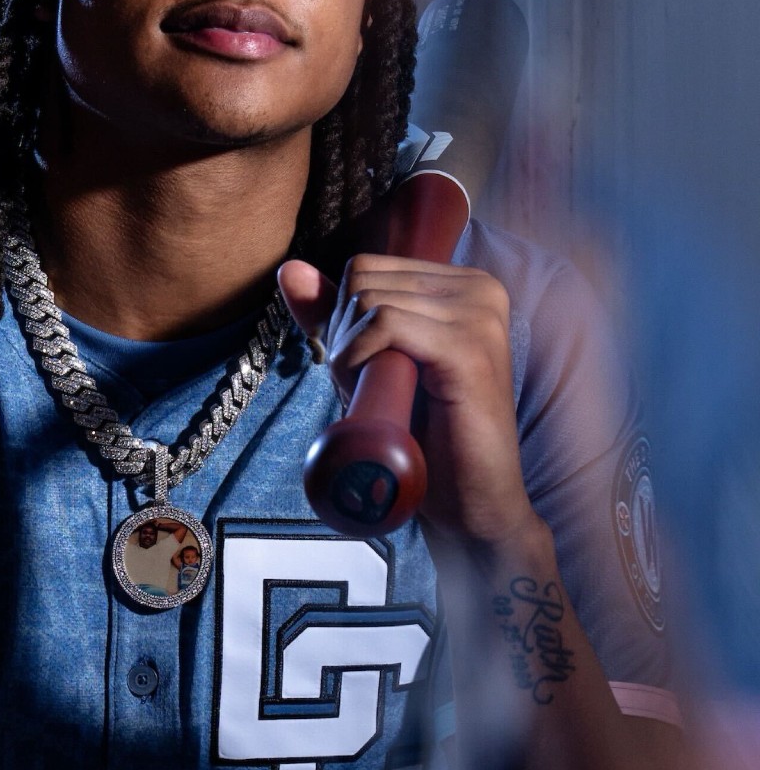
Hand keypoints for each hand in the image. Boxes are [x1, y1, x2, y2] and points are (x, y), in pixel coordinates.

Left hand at [279, 254, 538, 547]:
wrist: (469, 501)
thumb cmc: (421, 435)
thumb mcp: (368, 364)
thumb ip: (335, 314)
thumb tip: (290, 270)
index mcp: (463, 283)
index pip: (366, 268)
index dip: (346, 321)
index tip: (367, 369)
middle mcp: (479, 288)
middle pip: (363, 282)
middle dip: (346, 338)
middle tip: (372, 388)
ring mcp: (479, 315)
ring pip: (368, 302)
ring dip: (351, 355)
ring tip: (382, 397)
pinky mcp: (468, 348)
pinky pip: (384, 324)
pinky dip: (360, 358)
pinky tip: (379, 393)